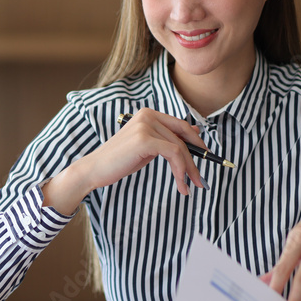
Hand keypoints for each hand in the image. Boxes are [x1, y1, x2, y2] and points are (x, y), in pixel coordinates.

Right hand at [41, 108, 206, 214]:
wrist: (95, 169)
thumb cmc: (120, 160)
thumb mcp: (148, 147)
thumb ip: (166, 138)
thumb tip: (195, 132)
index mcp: (148, 114)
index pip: (181, 125)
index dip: (196, 142)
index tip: (205, 158)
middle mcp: (148, 115)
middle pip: (183, 137)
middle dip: (196, 159)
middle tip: (200, 180)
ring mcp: (146, 125)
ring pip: (180, 147)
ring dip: (188, 170)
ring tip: (189, 186)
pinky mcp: (145, 139)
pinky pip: (173, 154)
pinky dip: (180, 171)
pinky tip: (180, 184)